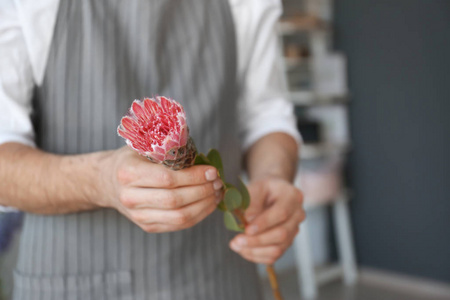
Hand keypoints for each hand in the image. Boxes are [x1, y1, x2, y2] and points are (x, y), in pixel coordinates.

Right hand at [97, 147, 222, 231]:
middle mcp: (130, 197)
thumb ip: (167, 150)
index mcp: (128, 173)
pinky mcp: (147, 226)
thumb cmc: (131, 160)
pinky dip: (198, 215)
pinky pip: (178, 225)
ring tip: (217, 193)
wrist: (107, 182)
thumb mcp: (143, 147)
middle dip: (203, 191)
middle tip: (218, 182)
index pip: (167, 179)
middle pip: (175, 200)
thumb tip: (203, 157)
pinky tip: (209, 204)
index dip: (193, 177)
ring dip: (204, 205)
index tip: (212, 171)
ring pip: (179, 217)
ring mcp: (138, 216)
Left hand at [229, 177, 304, 263]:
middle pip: (282, 234)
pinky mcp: (287, 242)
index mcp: (292, 196)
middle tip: (237, 240)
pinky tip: (243, 250)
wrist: (272, 193)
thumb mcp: (256, 186)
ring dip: (255, 251)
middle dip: (257, 240)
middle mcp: (297, 215)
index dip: (264, 223)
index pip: (281, 213)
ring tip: (236, 246)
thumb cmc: (263, 189)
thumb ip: (252, 201)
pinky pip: (274, 256)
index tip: (247, 229)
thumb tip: (247, 220)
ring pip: (278, 248)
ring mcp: (294, 230)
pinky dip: (257, 256)